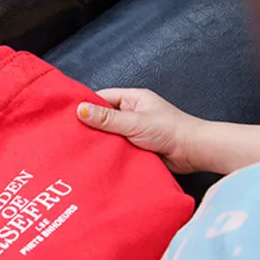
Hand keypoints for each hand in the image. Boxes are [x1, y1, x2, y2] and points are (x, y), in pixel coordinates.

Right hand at [77, 88, 202, 173]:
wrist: (193, 152)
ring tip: (78, 150)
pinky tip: (96, 160)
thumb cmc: (170, 130)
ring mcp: (133, 131)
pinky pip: (117, 150)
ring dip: (100, 143)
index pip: (101, 98)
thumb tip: (79, 110)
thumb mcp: (134, 122)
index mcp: (132, 99)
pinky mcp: (136, 148)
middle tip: (68, 137)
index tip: (66, 116)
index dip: (85, 106)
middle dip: (90, 127)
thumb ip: (106, 119)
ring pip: (109, 136)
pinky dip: (109, 154)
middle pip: (103, 118)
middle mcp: (132, 113)